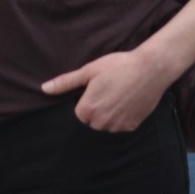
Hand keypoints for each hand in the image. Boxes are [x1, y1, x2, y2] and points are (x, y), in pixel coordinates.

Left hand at [41, 47, 173, 132]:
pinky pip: (121, 126)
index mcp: (87, 110)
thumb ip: (66, 82)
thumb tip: (44, 89)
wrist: (150, 69)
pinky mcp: (131, 126)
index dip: (85, 101)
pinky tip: (127, 101)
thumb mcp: (89, 71)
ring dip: (109, 115)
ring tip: (118, 95)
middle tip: (107, 91)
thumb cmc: (118, 66)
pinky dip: (122, 117)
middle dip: (96, 109)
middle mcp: (101, 123)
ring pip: (106, 125)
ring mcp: (117, 127)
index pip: (78, 114)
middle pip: (91, 121)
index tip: (94, 90)